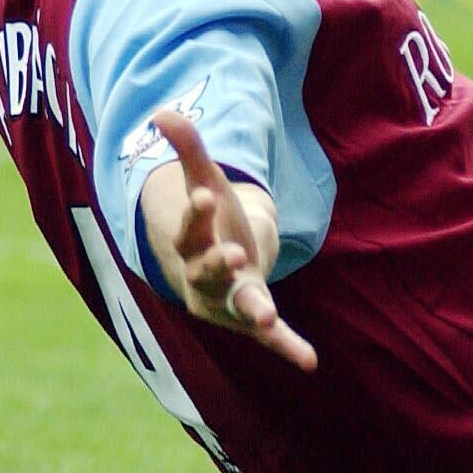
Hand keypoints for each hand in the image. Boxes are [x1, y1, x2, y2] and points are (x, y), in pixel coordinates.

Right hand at [153, 107, 317, 372]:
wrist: (220, 268)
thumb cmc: (212, 223)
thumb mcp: (205, 183)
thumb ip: (188, 150)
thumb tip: (162, 111)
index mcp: (194, 244)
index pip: (190, 229)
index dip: (195, 214)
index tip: (203, 195)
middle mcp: (207, 277)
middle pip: (208, 270)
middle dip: (219, 263)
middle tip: (233, 255)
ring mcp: (231, 300)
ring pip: (238, 306)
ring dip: (253, 312)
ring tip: (266, 318)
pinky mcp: (255, 317)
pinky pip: (271, 338)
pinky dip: (289, 347)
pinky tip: (310, 362)